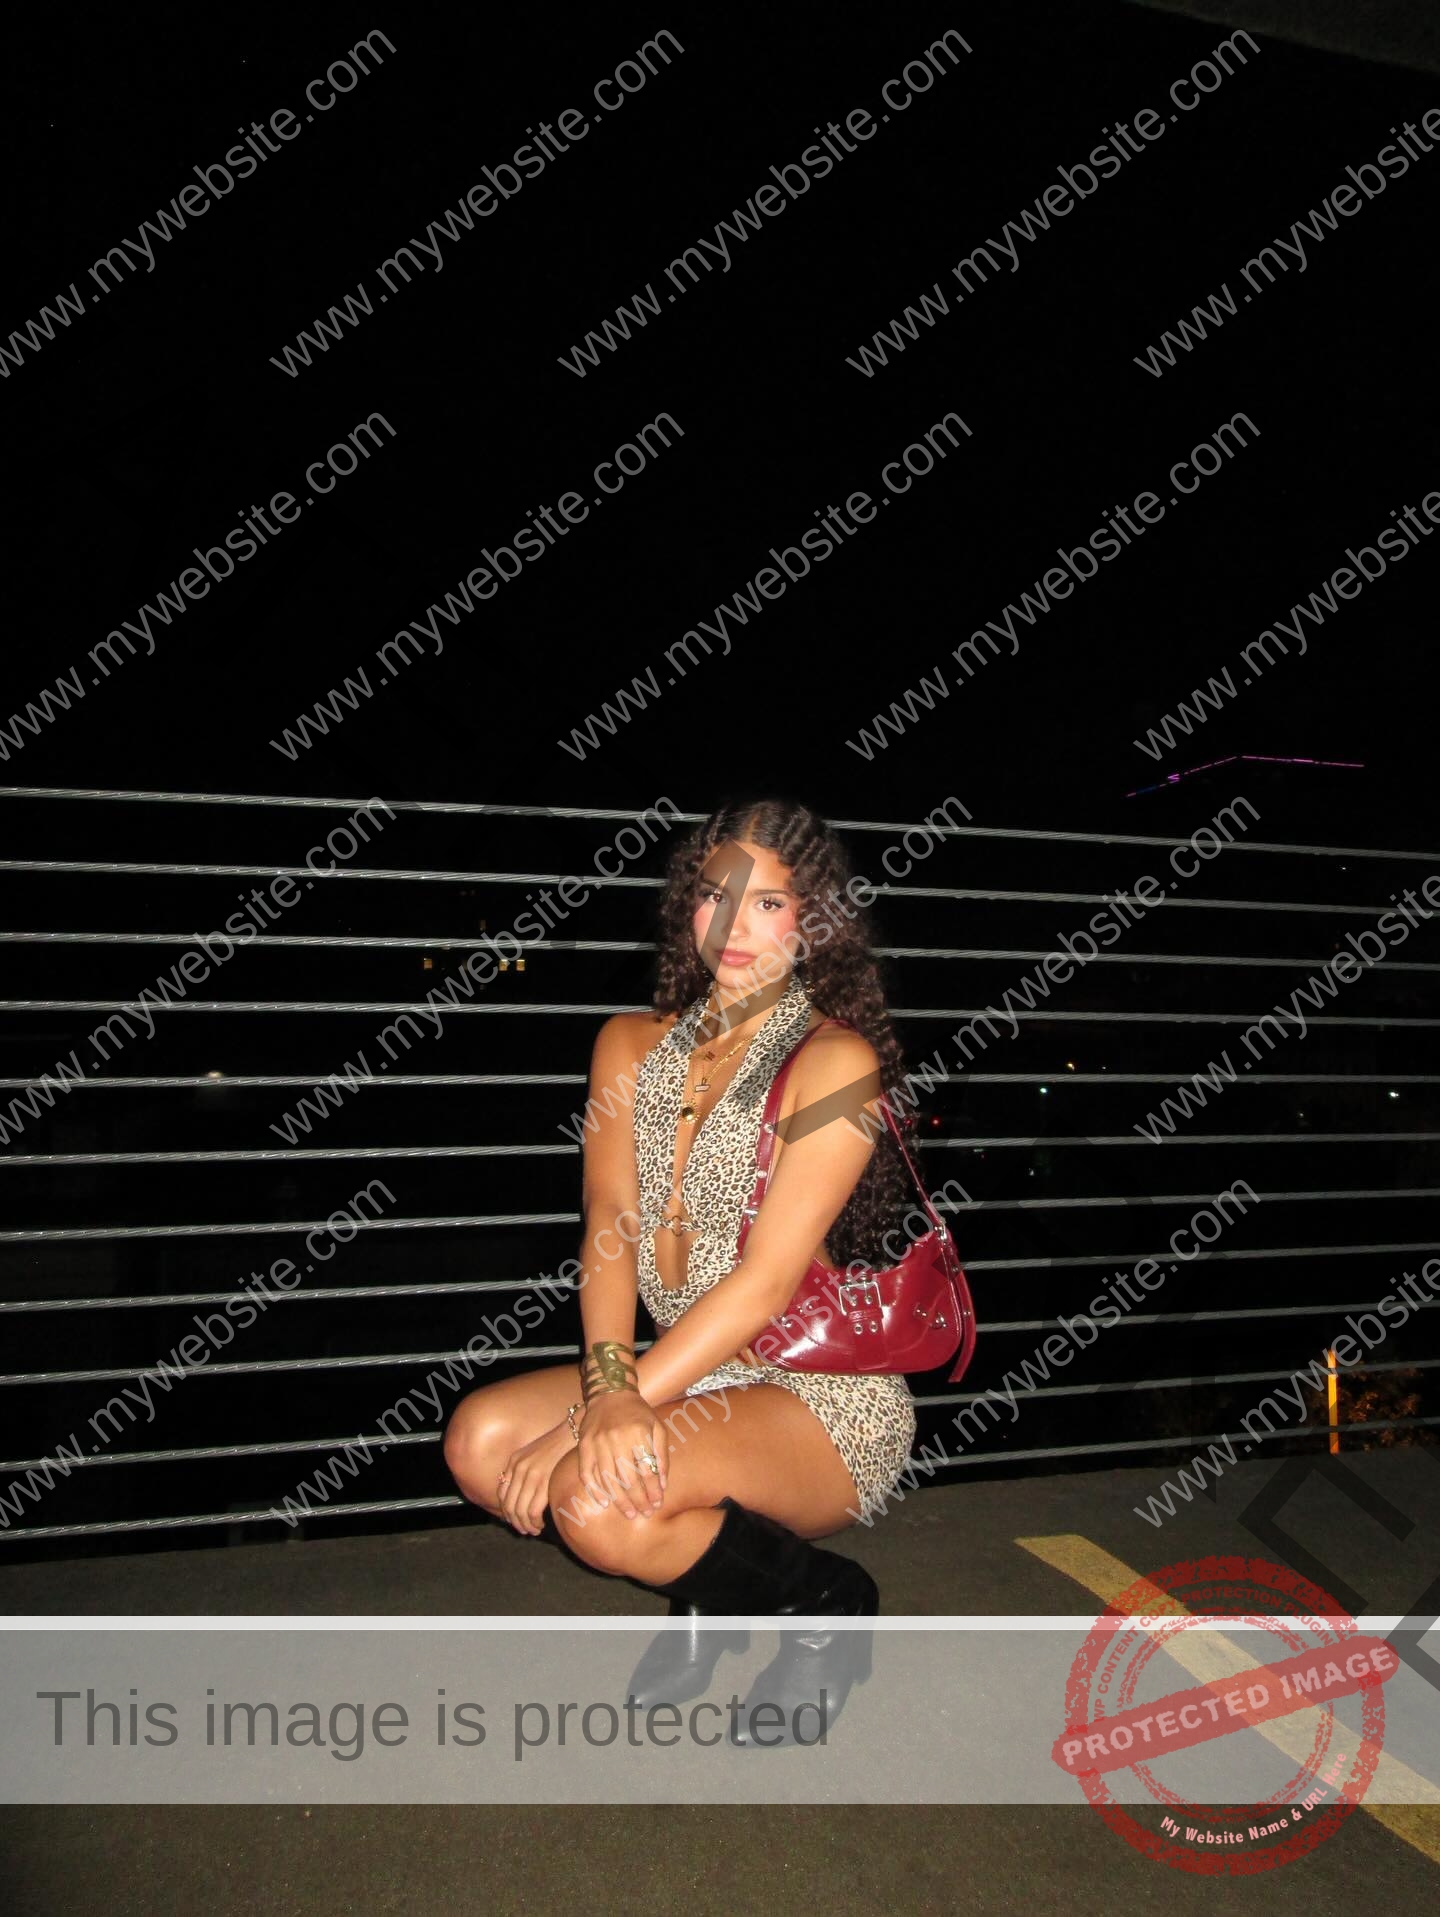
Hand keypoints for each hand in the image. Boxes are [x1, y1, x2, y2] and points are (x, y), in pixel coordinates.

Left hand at [496, 1422, 574, 1535]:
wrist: (574, 1432)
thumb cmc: (559, 1445)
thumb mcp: (534, 1454)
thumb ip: (524, 1469)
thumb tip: (523, 1493)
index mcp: (515, 1461)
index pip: (502, 1493)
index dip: (506, 1511)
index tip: (514, 1520)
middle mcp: (519, 1468)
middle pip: (509, 1505)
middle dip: (515, 1522)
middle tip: (524, 1530)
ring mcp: (531, 1475)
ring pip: (520, 1511)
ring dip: (525, 1525)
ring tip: (533, 1530)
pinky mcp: (544, 1482)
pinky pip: (532, 1511)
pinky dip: (534, 1522)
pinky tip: (540, 1524)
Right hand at [576, 1390, 669, 1518]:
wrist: (610, 1393)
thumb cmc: (638, 1413)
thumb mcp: (657, 1427)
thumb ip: (662, 1455)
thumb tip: (662, 1485)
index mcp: (638, 1434)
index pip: (647, 1470)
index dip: (653, 1491)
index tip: (657, 1504)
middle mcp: (616, 1439)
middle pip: (628, 1479)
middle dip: (638, 1500)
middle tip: (645, 1514)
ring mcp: (597, 1443)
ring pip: (608, 1480)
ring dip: (619, 1501)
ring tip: (629, 1514)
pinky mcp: (584, 1445)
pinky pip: (587, 1473)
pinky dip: (594, 1490)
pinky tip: (604, 1502)